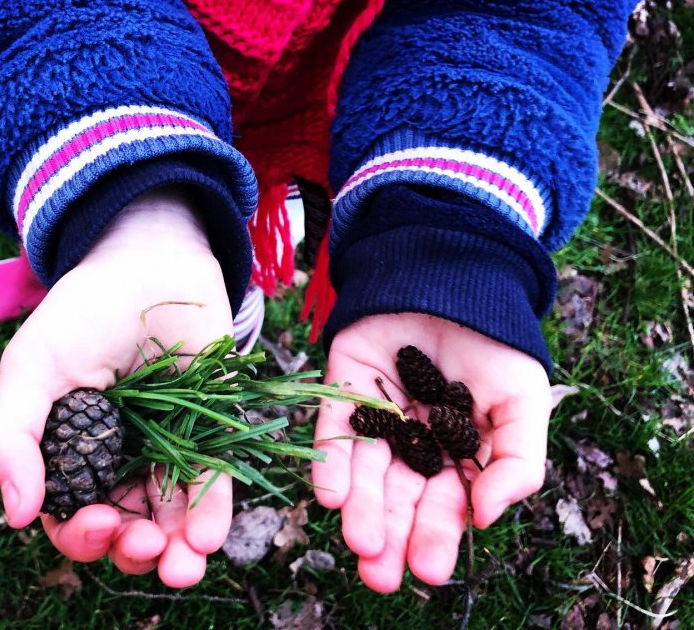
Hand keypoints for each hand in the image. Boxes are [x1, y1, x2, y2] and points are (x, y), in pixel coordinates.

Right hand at [0, 187, 233, 586]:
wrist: (150, 262)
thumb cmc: (84, 312)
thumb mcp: (31, 368)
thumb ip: (12, 436)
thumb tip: (18, 514)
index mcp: (74, 450)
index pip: (74, 514)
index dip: (82, 533)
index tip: (96, 523)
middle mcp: (122, 456)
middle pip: (127, 525)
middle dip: (132, 551)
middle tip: (144, 550)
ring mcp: (170, 443)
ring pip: (170, 515)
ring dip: (176, 551)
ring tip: (182, 565)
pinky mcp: (212, 425)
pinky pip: (213, 479)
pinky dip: (212, 511)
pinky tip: (207, 534)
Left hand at [312, 313, 549, 592]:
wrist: (455, 277)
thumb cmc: (496, 343)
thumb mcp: (523, 403)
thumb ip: (517, 463)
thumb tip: (486, 518)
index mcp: (454, 450)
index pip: (443, 502)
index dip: (436, 535)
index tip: (428, 570)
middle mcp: (411, 439)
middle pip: (398, 495)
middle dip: (390, 535)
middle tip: (379, 576)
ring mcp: (375, 413)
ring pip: (364, 470)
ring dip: (360, 508)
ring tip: (360, 542)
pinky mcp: (343, 386)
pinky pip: (334, 427)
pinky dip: (330, 461)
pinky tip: (329, 495)